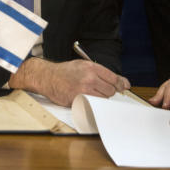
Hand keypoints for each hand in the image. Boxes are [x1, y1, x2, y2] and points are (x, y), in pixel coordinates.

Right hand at [9, 58, 129, 106]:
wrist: (47, 77)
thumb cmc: (65, 71)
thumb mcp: (83, 65)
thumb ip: (102, 72)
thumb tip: (122, 82)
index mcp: (91, 67)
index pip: (114, 78)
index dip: (120, 84)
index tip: (123, 87)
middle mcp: (89, 77)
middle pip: (111, 90)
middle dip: (108, 91)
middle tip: (100, 89)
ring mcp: (84, 89)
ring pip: (103, 99)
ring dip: (100, 98)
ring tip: (91, 93)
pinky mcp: (78, 99)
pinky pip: (93, 104)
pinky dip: (92, 103)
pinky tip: (85, 97)